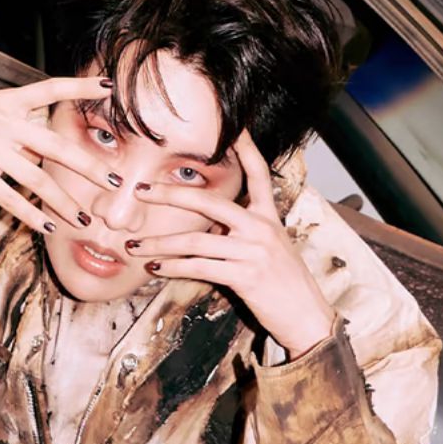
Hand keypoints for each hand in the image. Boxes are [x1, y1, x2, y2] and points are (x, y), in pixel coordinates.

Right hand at [0, 76, 120, 233]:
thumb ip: (11, 125)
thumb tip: (40, 148)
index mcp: (4, 102)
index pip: (49, 89)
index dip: (79, 87)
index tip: (108, 86)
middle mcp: (2, 123)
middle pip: (57, 146)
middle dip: (89, 167)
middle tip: (114, 183)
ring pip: (38, 180)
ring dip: (64, 204)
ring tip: (84, 220)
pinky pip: (11, 199)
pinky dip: (31, 216)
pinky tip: (48, 227)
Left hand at [128, 130, 334, 357]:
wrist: (307, 316)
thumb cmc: (286, 285)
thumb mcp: (272, 249)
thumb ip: (244, 232)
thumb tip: (210, 227)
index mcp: (270, 217)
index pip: (259, 173)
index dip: (246, 148)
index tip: (234, 127)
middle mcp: (262, 228)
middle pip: (211, 201)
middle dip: (172, 194)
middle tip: (143, 191)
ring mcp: (253, 251)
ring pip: (196, 240)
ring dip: (161, 244)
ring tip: (136, 247)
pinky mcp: (245, 276)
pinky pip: (199, 267)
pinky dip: (173, 268)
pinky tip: (156, 269)